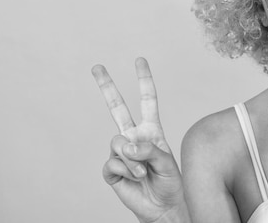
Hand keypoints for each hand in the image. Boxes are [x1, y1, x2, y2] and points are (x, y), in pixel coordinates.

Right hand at [92, 58, 186, 222]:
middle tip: (96, 66)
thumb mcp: (167, 162)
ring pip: (117, 143)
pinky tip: (134, 178)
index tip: (140, 61)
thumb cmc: (170, 182)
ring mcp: (121, 153)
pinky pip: (112, 163)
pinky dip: (125, 171)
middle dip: (107, 87)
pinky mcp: (112, 170)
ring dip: (132, 160)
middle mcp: (134, 137)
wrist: (163, 207)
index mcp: (151, 130)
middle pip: (117, 108)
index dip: (144, 80)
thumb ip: (149, 150)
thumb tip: (126, 146)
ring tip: (144, 172)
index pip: (147, 101)